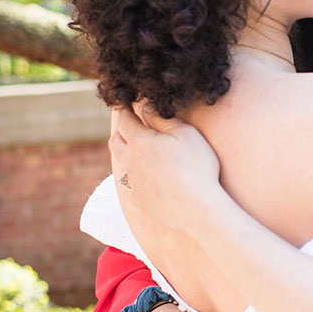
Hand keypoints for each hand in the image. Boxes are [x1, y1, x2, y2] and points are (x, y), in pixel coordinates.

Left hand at [110, 103, 223, 231]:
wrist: (196, 208)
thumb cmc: (195, 167)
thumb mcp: (185, 134)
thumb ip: (162, 119)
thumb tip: (145, 107)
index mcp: (139, 142)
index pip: (125, 120)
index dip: (125, 110)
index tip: (126, 103)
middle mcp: (130, 162)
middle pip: (116, 142)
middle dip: (120, 130)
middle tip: (126, 123)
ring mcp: (134, 183)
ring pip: (122, 163)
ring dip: (124, 152)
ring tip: (132, 147)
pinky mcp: (140, 200)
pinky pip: (132, 183)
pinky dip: (136, 174)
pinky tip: (146, 175)